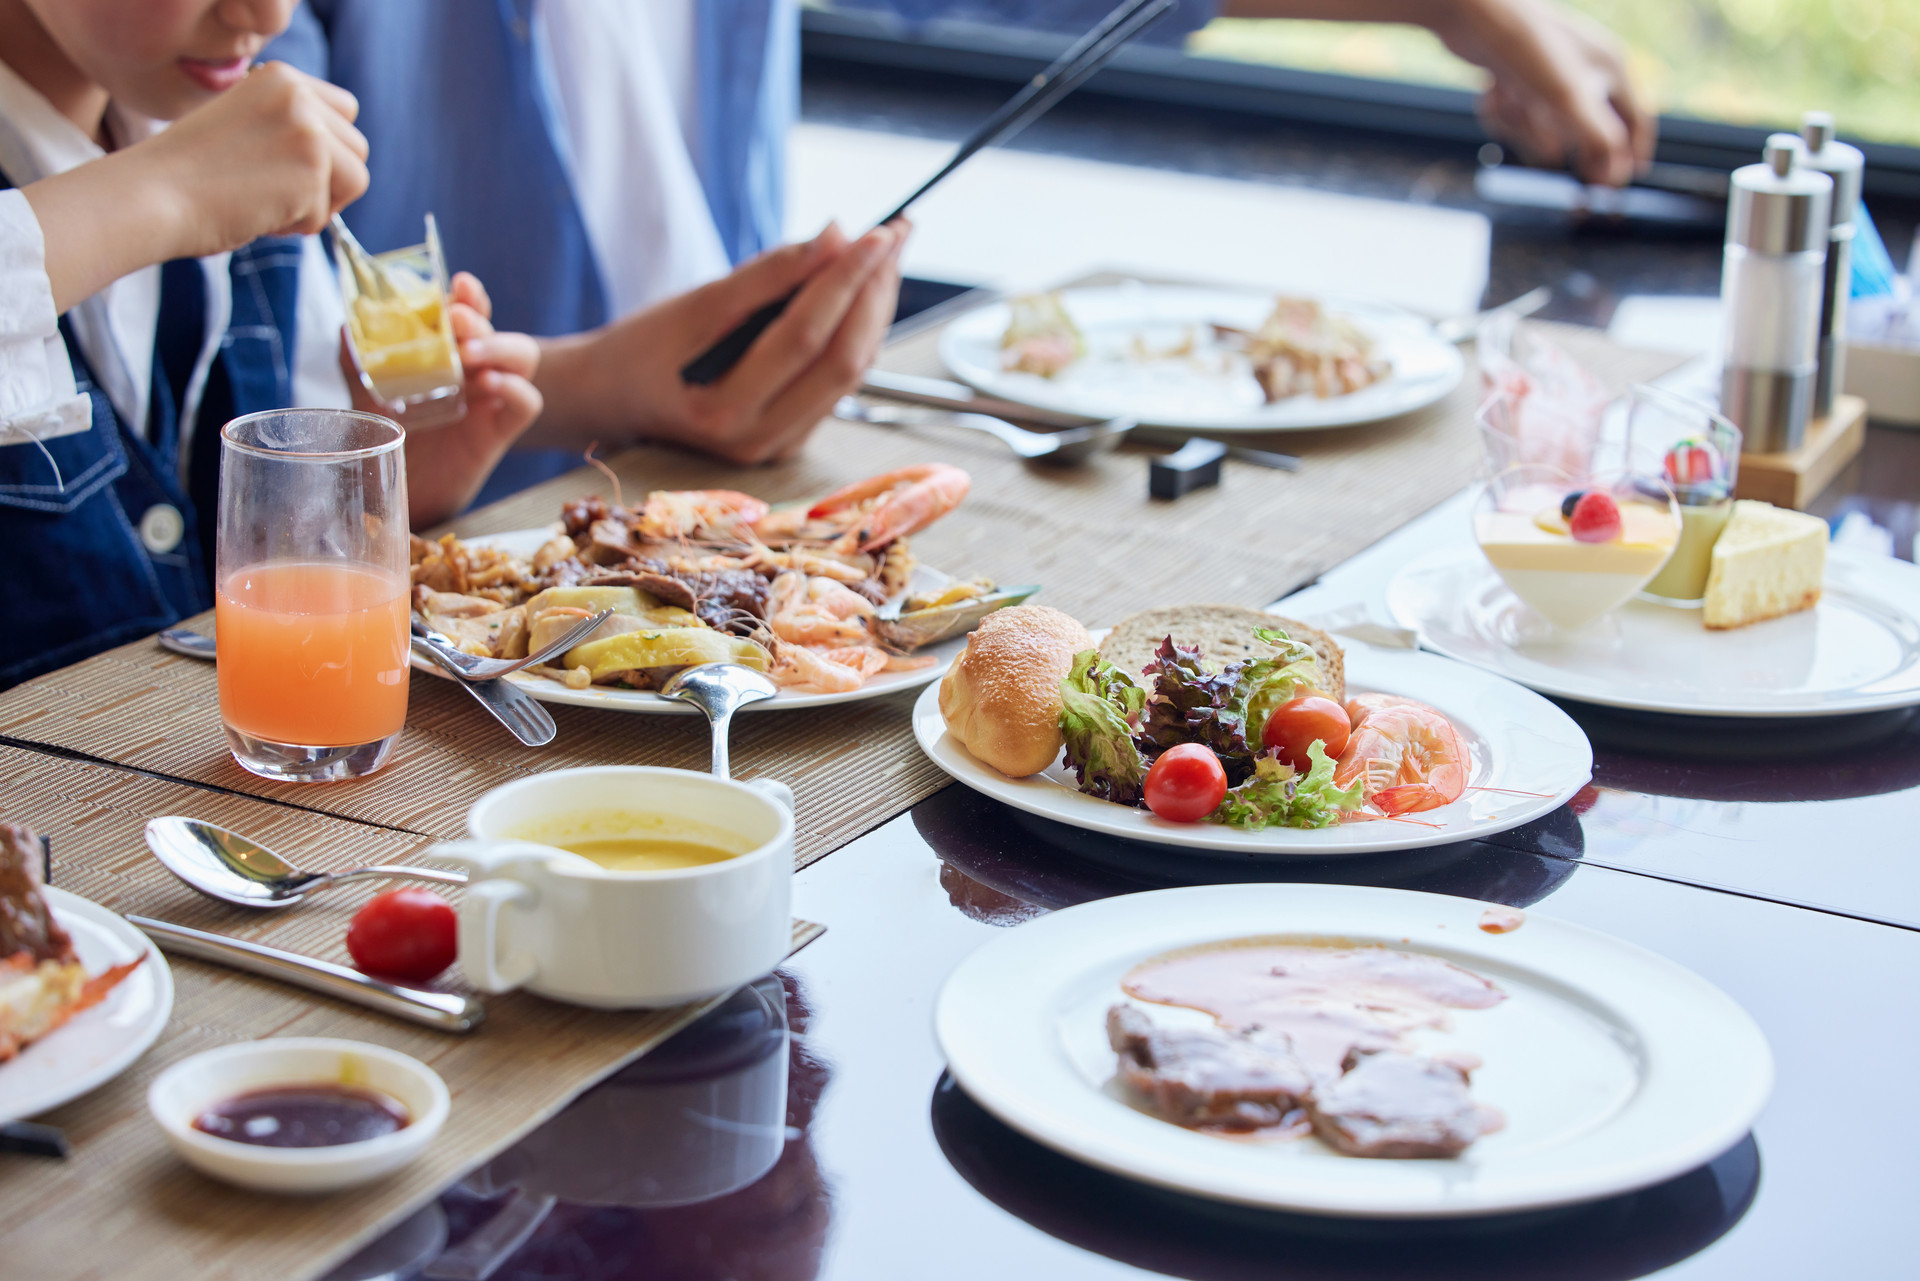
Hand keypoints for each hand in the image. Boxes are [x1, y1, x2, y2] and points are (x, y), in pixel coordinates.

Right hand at [24, 61, 368, 312]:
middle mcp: (298, 94)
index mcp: (281, 77)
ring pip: (356, 179)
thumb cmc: (188, 175)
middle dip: (328, 181)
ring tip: (268, 202)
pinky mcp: (312, 166)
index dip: (326, 151)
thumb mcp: (246, 128)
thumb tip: (342, 158)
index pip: (344, 113)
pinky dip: (297, 224)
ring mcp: (308, 128)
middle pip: (357, 148)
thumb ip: (289, 129)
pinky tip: (257, 212)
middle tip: (275, 191)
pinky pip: (328, 212)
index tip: (284, 167)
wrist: (151, 195)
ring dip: (318, 203)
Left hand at [343, 272, 542, 527]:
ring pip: (522, 358)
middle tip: (456, 321)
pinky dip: (516, 388)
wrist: (391, 486)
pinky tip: (490, 386)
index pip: (468, 311)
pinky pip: (528, 402)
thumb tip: (349, 323)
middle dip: (477, 318)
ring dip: (500, 347)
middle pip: (494, 329)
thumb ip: (357, 355)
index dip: (470, 295)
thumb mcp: (362, 388)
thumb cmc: (383, 433)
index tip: (459, 284)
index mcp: (446, 351)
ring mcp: (489, 398)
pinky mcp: (499, 431)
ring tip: (470, 355)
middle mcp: (472, 369)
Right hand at [532, 221, 907, 464]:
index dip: (847, 280)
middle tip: (893, 236)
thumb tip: (834, 238)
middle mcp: (759, 440)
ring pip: (851, 375)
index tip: (878, 231)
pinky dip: (856, 333)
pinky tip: (862, 293)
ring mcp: (779, 445)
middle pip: (843, 362)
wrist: (613, 401)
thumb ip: (766, 275)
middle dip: (874, 294)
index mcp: (724, 411)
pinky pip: (839, 383)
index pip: (806, 338)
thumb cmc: (642, 349)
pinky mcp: (792, 438)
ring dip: (874, 311)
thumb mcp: (693, 304)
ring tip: (884, 255)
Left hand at [1431, 0, 1653, 185]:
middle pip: (1589, 130)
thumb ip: (1597, 141)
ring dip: (1523, 127)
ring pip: (1546, 127)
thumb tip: (1617, 178)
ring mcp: (1549, 72)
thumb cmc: (1526, 51)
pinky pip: (1517, 115)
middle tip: (1571, 191)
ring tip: (1507, 100)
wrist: (1473, 14)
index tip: (1629, 182)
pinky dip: (1502, 114)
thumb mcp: (1568, 102)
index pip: (1636, 118)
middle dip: (1568, 148)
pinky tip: (1490, 93)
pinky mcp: (1517, 76)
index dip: (1633, 153)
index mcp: (1611, 66)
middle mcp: (1586, 67)